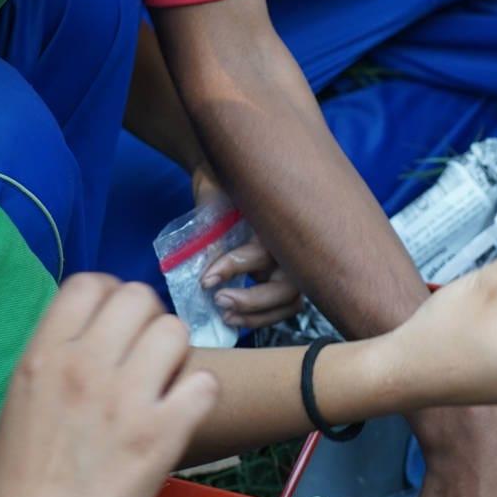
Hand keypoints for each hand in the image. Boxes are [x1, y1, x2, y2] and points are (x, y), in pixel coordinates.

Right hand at [0, 275, 217, 496]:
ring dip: (176, 355)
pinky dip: (200, 395)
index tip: (116, 321)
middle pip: (139, 297)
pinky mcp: (163, 433)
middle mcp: (85, 367)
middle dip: (148, 320)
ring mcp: (127, 399)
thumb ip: (54, 359)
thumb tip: (89, 327)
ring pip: (176, 331)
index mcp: (44, 357)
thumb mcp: (19, 402)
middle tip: (146, 354)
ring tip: (165, 384)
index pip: (89, 284)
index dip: (110, 295)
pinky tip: (183, 413)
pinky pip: (205, 382)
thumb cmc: (22, 481)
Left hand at [191, 162, 303, 327]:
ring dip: (259, 315)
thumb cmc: (219, 185)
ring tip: (226, 315)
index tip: (206, 279)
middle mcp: (290, 242)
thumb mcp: (214, 201)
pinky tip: (233, 318)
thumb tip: (206, 266)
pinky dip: (261, 317)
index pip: (264, 252)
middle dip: (254, 300)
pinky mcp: (278, 274)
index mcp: (279, 218)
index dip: (236, 267)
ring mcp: (288, 259)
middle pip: (289, 285)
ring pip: (290, 299)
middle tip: (220, 300)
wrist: (225, 178)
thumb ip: (212, 229)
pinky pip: (282, 305)